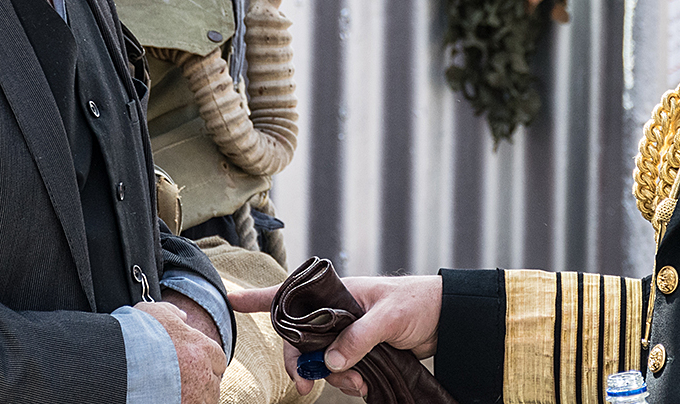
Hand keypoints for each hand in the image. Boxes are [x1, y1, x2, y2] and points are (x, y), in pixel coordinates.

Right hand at [139, 300, 226, 403]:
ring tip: (175, 394)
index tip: (192, 364)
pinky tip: (168, 400)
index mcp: (201, 347)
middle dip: (202, 383)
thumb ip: (172, 313)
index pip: (218, 359)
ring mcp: (194, 396)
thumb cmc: (135, 335)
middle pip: (213, 383)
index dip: (205, 362)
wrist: (119, 361)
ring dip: (194, 398)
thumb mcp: (155, 312)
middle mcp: (203, 373)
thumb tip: (182, 316)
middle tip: (183, 383)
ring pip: (204, 401)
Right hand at [229, 274, 441, 397]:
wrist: (447, 319)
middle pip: (301, 339)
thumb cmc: (417, 302)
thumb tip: (330, 362)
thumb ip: (358, 337)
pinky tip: (365, 386)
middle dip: (300, 363)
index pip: (292, 292)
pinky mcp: (360, 350)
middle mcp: (336, 311)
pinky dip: (349, 383)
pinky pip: (341, 371)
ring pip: (321, 360)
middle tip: (306, 386)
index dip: (260, 298)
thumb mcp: (388, 317)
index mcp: (337, 292)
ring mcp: (347, 332)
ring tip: (360, 384)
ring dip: (333, 378)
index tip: (232, 300)